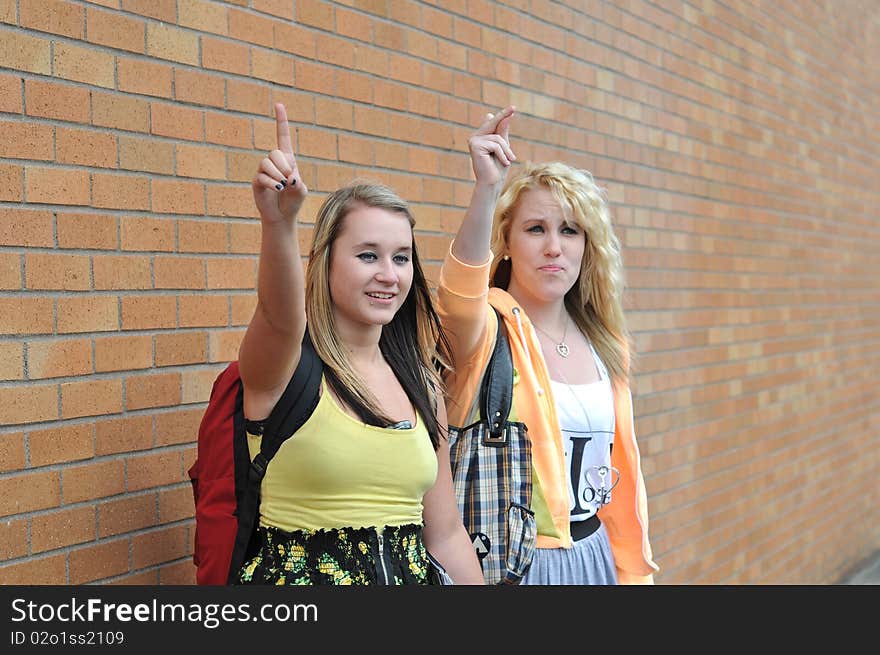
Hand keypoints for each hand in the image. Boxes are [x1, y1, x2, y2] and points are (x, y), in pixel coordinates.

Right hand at [252, 103, 308, 223]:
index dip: (281, 121)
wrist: (283, 216)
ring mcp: (263, 171)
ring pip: (266, 163)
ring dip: (277, 174)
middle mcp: (273, 162)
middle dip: (284, 165)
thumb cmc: (294, 201)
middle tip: (289, 179)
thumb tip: (287, 177)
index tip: (279, 104)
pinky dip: (271, 182)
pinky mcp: (257, 182)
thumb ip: (298, 182)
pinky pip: (261, 176)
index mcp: (287, 159)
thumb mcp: (301, 190)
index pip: (282, 136)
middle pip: (275, 152)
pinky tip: (276, 188)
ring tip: (282, 186)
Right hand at [468, 106, 515, 186]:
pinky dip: (503, 154)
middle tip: (513, 109)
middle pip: (495, 125)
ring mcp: (473, 140)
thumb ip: (502, 132)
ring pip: (497, 138)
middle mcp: (475, 137)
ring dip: (506, 150)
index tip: (513, 107)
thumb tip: (504, 117)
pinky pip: (495, 145)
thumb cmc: (498, 167)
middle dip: (505, 126)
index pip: (494, 122)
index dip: (503, 114)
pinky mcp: (474, 146)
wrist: (492, 182)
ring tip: (508, 161)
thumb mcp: (504, 147)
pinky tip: (504, 163)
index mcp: (481, 136)